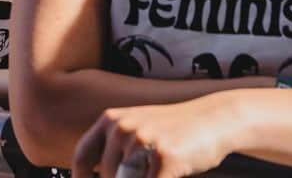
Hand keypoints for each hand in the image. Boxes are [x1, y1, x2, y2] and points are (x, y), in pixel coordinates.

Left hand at [73, 96, 235, 177]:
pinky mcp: (165, 157)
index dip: (80, 177)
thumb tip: (101, 173)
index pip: (82, 155)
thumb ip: (115, 149)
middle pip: (106, 175)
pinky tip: (165, 176)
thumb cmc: (172, 131)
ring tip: (154, 172)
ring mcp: (143, 141)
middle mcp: (122, 128)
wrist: (211, 118)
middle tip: (140, 175)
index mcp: (111, 120)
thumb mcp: (136, 129)